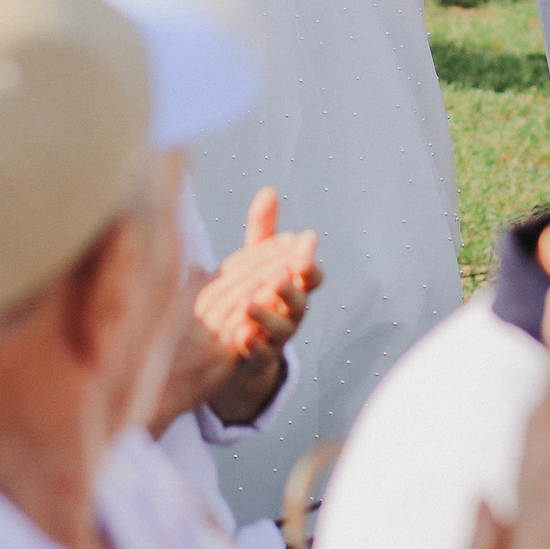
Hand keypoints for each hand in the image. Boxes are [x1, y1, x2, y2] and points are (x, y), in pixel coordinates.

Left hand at [197, 188, 320, 424]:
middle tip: (281, 276)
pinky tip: (239, 333)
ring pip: (281, 329)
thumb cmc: (258, 294)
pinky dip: (251, 343)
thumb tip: (269, 190)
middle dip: (292, 288)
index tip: (305, 247)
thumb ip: (264, 229)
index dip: (309, 263)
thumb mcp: (258, 262)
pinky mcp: (259, 358)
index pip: (310, 274)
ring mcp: (277, 337)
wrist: (243, 347)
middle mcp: (291, 312)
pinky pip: (260, 354)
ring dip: (266, 315)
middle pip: (299, 301)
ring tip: (248, 303)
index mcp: (293, 286)